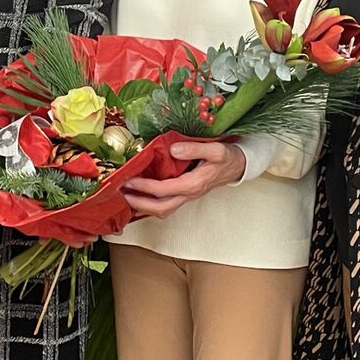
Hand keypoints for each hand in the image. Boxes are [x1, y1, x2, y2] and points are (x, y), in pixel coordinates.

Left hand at [121, 141, 245, 218]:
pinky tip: (140, 195)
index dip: (144, 187)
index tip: (128, 180)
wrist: (239, 166)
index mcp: (194, 184)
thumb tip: (173, 150)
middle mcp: (189, 194)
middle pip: (160, 208)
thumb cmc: (227, 157)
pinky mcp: (186, 194)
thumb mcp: (216, 149)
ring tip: (126, 195)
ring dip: (143, 206)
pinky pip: (166, 204)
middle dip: (139, 203)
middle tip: (120, 193)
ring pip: (163, 209)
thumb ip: (195, 149)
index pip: (164, 190)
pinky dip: (151, 203)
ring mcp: (187, 197)